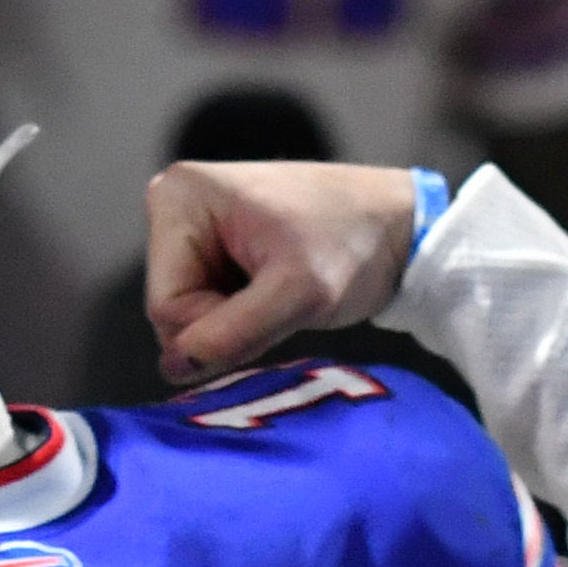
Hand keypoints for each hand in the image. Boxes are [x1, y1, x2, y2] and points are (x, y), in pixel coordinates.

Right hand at [140, 161, 417, 383]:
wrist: (402, 224)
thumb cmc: (356, 242)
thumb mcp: (298, 293)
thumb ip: (233, 333)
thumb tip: (174, 367)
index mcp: (178, 199)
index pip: (165, 306)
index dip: (213, 328)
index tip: (272, 309)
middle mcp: (172, 204)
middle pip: (171, 309)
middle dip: (223, 324)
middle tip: (279, 302)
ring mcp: (190, 224)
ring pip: (188, 314)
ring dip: (234, 322)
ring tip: (281, 294)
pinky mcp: (209, 242)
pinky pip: (205, 303)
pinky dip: (240, 312)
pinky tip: (274, 291)